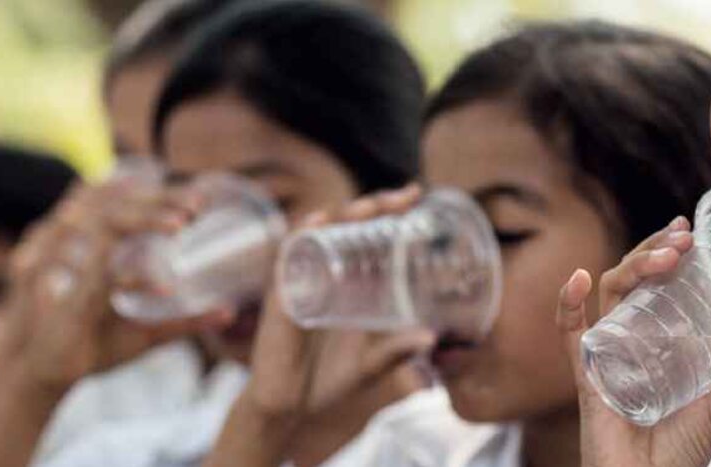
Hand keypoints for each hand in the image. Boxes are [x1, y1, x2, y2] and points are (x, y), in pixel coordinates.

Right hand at [0, 179, 232, 391]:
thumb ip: (184, 320)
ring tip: (180, 226)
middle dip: (158, 200)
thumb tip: (231, 313)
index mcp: (93, 248)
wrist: (45, 377)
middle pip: (117, 205)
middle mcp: (76, 247)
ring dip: (143, 220)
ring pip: (105, 227)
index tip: (201, 199)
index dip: (161, 196)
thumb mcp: (146, 330)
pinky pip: (99, 279)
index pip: (125, 206)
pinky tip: (165, 288)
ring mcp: (66, 267)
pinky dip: (132, 279)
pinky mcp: (65, 298)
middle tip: (196, 205)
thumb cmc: (92, 346)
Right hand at [242, 184, 436, 421]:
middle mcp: (324, 275)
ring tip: (369, 207)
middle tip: (404, 196)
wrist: (291, 412)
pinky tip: (317, 223)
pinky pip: (286, 260)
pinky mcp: (280, 299)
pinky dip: (300, 238)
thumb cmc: (328, 383)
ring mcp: (301, 283)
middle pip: (346, 226)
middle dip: (374, 205)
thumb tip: (430, 337)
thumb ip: (396, 351)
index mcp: (348, 284)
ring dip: (342, 215)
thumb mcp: (371, 365)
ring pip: (318, 235)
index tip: (416, 193)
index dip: (388, 211)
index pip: (368, 235)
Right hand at [555, 217, 710, 466]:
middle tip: (683, 238)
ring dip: (634, 266)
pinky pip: (572, 335)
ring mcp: (607, 355)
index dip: (668, 254)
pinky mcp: (589, 377)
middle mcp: (631, 342)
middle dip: (654, 251)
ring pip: (612, 295)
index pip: (660, 287)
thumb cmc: (680, 456)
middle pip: (633, 281)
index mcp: (660, 344)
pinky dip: (569, 305)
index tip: (688, 231)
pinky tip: (579, 278)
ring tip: (664, 256)